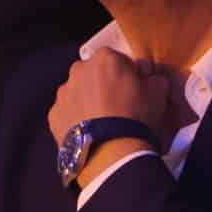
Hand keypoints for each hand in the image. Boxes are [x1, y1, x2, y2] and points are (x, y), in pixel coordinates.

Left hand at [47, 50, 173, 150]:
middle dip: (103, 85)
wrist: (110, 153)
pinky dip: (75, 119)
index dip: (127, 74)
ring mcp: (62, 93)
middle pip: (93, 73)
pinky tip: (88, 133)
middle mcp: (78, 70)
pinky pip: (67, 112)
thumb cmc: (137, 117)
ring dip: (87, 101)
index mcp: (105, 58)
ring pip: (77, 92)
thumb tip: (149, 78)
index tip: (134, 90)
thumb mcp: (158, 94)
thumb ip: (154, 79)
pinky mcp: (53, 115)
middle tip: (116, 106)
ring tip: (100, 123)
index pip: (118, 59)